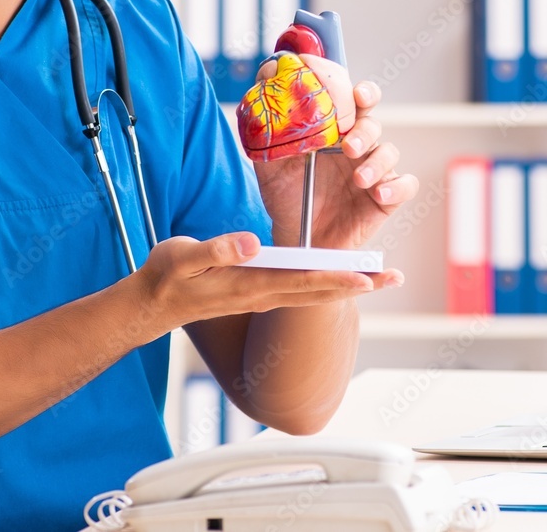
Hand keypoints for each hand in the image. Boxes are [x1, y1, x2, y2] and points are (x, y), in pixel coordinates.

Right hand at [135, 232, 381, 328]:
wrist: (152, 304)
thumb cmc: (166, 277)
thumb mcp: (183, 257)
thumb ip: (217, 250)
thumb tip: (252, 243)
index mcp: (250, 284)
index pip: (303, 282)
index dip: (338, 278)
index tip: (369, 276)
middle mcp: (262, 294)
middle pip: (319, 291)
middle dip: (358, 284)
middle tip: (394, 277)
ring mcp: (260, 296)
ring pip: (312, 292)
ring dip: (345, 285)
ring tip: (376, 278)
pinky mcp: (254, 292)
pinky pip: (297, 290)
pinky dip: (322, 283)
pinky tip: (333, 277)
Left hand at [247, 54, 417, 274]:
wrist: (296, 240)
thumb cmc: (285, 196)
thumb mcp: (269, 162)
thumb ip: (266, 127)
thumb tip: (264, 81)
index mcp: (332, 131)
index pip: (353, 102)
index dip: (361, 93)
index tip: (357, 94)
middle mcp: (356, 146)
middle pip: (372, 124)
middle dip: (365, 130)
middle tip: (348, 146)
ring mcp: (373, 171)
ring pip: (389, 152)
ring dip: (377, 162)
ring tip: (359, 179)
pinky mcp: (385, 197)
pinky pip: (405, 185)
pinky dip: (397, 187)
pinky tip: (379, 194)